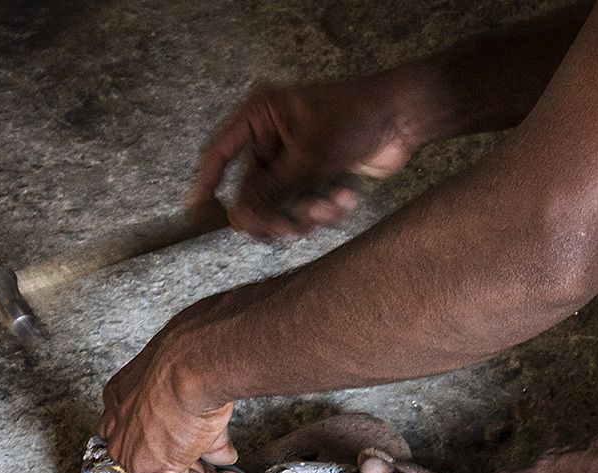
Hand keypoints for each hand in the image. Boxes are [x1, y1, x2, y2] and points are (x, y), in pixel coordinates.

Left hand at [97, 329, 269, 472]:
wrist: (197, 363)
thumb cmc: (195, 357)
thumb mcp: (199, 391)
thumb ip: (207, 430)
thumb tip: (222, 454)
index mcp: (124, 397)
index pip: (155, 432)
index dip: (189, 446)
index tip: (212, 455)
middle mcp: (121, 426)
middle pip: (170, 457)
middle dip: (210, 471)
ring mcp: (132, 449)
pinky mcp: (152, 468)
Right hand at [186, 77, 417, 237]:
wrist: (402, 120)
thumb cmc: (354, 119)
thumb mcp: (306, 157)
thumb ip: (270, 189)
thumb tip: (239, 218)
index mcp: (259, 117)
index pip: (220, 152)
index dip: (206, 182)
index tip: (195, 210)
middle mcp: (272, 136)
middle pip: (253, 190)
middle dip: (274, 213)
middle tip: (287, 231)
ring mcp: (294, 157)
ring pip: (282, 203)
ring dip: (306, 214)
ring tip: (329, 209)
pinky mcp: (317, 175)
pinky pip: (306, 205)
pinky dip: (325, 210)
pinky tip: (346, 199)